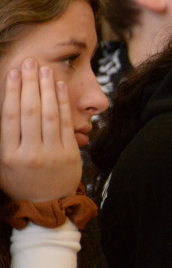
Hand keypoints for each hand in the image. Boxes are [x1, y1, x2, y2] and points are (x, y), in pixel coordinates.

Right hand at [0, 59, 80, 201]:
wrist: (48, 205)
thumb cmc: (20, 181)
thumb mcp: (2, 165)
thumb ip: (3, 138)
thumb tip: (5, 106)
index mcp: (8, 155)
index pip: (9, 116)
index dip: (11, 92)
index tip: (13, 72)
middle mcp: (30, 153)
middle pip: (29, 111)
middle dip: (29, 83)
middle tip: (30, 62)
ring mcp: (52, 153)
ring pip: (49, 114)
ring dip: (47, 89)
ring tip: (45, 69)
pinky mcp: (70, 153)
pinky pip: (66, 123)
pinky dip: (63, 103)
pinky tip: (59, 87)